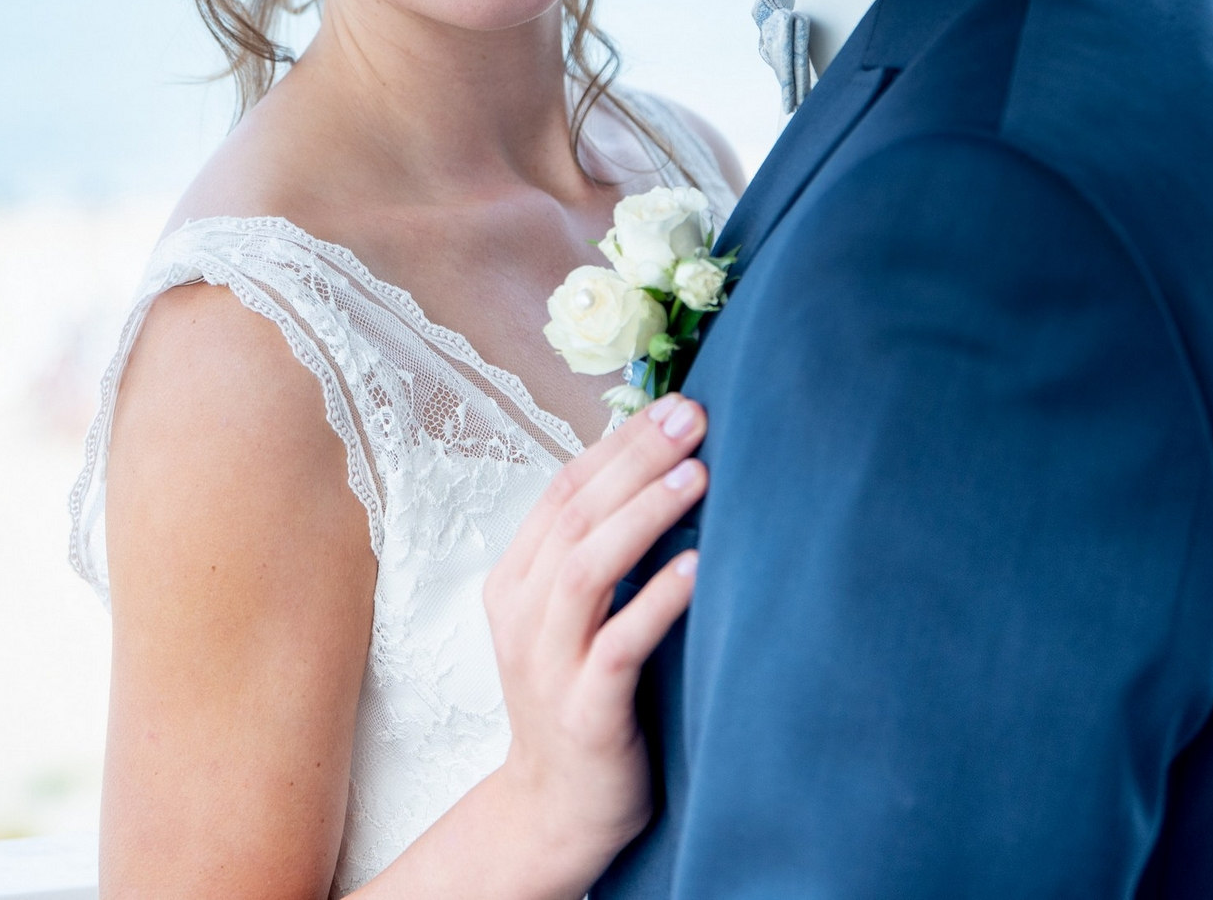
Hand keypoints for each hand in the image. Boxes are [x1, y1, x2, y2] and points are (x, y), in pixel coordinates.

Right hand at [477, 393, 708, 890]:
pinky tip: (696, 568)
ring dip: (643, 516)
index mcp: (515, 581)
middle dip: (635, 460)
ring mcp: (549, 664)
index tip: (672, 402)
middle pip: (573, 517)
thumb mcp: (574, 618)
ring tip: (697, 477)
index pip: (562, 491)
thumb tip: (666, 470)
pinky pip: (618, 645)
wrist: (557, 809)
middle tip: (693, 418)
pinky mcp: (584, 710)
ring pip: (585, 570)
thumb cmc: (581, 697)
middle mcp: (522, 615)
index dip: (616, 443)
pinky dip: (656, 600)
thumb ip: (600, 553)